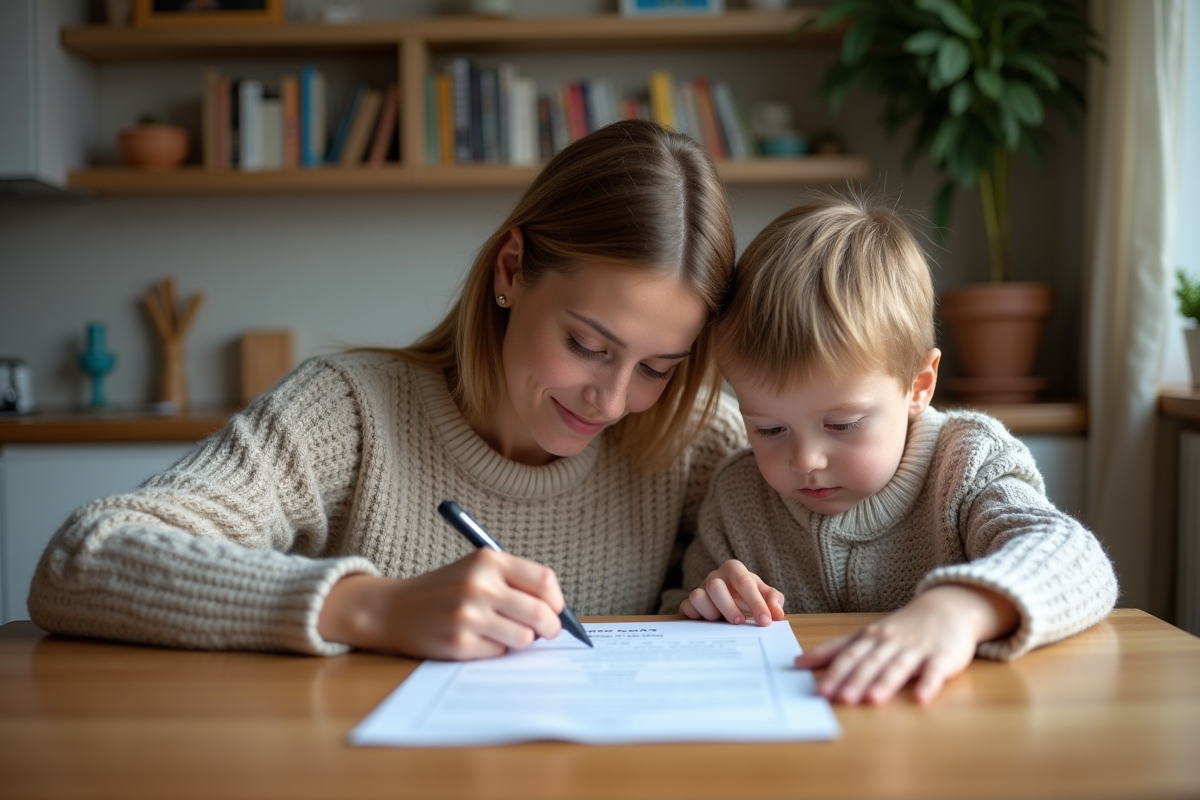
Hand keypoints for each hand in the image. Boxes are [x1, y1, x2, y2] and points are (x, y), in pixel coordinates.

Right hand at [317, 549, 564, 659]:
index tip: (555, 609)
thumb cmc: (445, 589)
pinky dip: (497, 649)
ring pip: (524, 637)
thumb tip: (558, 612)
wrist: (394, 608)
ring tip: (504, 632)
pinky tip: (478, 640)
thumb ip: (515, 582)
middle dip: (551, 627)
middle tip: (548, 631)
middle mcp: (478, 585)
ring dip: (521, 639)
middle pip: (540, 612)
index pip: (544, 581)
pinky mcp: (459, 644)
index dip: (556, 600)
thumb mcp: (477, 570)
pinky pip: (500, 653)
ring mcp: (468, 616)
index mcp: (487, 560)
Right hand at [679, 559, 785, 626]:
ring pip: (697, 596)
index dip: (756, 603)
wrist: (730, 597)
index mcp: (734, 569)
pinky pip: (686, 608)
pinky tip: (708, 622)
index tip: (765, 621)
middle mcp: (715, 576)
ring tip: (721, 621)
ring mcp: (700, 588)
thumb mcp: (764, 593)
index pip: (744, 582)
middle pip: (715, 587)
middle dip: (729, 607)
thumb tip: (777, 612)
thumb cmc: (747, 594)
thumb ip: (773, 599)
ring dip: (710, 612)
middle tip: (740, 622)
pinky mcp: (689, 602)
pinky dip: (696, 617)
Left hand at [794, 584, 1018, 704]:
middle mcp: (891, 642)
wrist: (947, 608)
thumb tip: (799, 662)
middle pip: (871, 662)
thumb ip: (835, 649)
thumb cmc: (901, 627)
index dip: (834, 672)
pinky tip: (921, 698)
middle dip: (856, 680)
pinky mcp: (942, 657)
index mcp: (871, 637)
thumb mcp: (866, 634)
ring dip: (885, 683)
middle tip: (841, 698)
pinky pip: (935, 671)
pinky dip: (929, 684)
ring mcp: (917, 649)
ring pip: (899, 666)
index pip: (849, 655)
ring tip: (873, 700)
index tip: (820, 690)